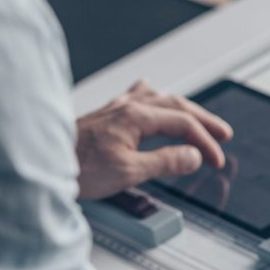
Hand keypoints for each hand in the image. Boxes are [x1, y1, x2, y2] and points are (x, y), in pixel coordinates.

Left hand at [74, 79, 233, 199]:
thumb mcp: (129, 172)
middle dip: (203, 121)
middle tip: (223, 135)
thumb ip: (165, 162)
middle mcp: (127, 107)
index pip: (183, 124)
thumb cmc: (79, 168)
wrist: (46, 163)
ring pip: (160, 99)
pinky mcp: (107, 115)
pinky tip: (155, 99)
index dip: (204, 142)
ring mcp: (117, 109)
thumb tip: (192, 156)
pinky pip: (140, 97)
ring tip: (199, 120)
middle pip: (176, 106)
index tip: (215, 159)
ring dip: (184, 109)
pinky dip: (157, 100)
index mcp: (136, 117)